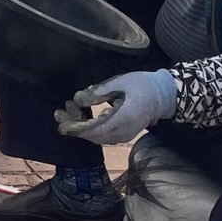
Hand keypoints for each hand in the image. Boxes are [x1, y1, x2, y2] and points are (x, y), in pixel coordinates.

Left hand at [56, 68, 177, 145]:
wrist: (162, 96)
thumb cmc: (142, 85)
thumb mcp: (120, 83)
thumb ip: (98, 92)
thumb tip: (78, 99)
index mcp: (122, 118)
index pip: (95, 129)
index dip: (76, 128)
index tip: (61, 124)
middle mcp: (123, 132)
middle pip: (92, 135)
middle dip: (73, 126)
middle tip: (59, 114)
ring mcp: (124, 135)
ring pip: (96, 137)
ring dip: (80, 127)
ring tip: (66, 113)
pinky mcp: (123, 135)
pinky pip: (103, 135)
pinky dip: (89, 128)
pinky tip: (81, 116)